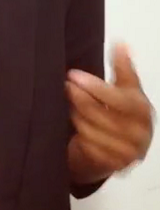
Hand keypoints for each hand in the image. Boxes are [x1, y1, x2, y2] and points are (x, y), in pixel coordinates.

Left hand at [66, 43, 154, 177]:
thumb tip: (121, 44)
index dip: (95, 87)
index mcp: (143, 111)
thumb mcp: (126, 89)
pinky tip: (74, 121)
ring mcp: (127, 153)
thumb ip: (123, 68)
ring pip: (90, 130)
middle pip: (100, 114)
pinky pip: (88, 147)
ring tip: (69, 102)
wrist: (119, 148)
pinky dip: (79, 133)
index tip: (74, 75)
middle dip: (79, 98)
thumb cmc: (121, 113)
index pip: (118, 98)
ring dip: (76, 114)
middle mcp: (140, 134)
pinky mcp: (112, 166)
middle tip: (66, 85)